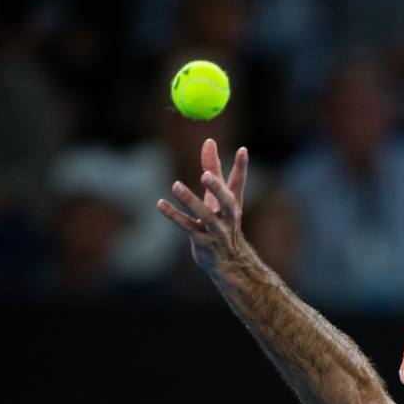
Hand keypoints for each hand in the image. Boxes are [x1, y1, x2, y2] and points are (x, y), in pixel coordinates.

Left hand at [156, 138, 248, 273]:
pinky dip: (174, 216)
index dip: (241, 167)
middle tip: (206, 174)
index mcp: (233, 204)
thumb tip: (209, 141)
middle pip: (227, 202)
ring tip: (176, 186)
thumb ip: (214, 169)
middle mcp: (228, 217)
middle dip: (217, 188)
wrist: (229, 262)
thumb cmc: (221, 223)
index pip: (239, 183)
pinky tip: (160, 204)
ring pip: (204, 216)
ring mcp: (216, 231)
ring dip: (190, 201)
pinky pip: (187, 227)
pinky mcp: (203, 242)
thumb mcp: (218, 197)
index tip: (243, 150)